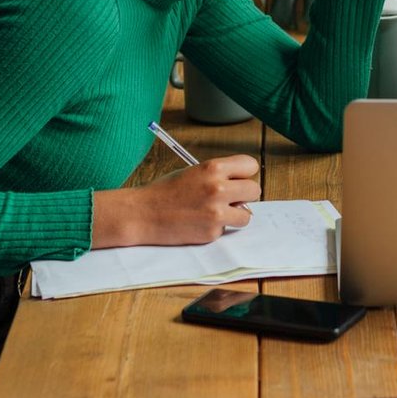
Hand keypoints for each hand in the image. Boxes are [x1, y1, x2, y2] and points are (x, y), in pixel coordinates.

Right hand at [92, 154, 260, 247]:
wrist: (142, 214)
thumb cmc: (165, 191)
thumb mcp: (192, 172)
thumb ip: (217, 176)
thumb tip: (239, 183)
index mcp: (213, 168)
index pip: (250, 165)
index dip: (244, 173)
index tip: (238, 178)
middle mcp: (218, 189)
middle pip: (254, 189)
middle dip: (244, 194)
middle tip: (231, 198)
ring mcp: (217, 212)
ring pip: (247, 215)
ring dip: (236, 214)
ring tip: (217, 212)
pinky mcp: (212, 232)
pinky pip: (226, 229)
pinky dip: (217, 228)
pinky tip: (199, 223)